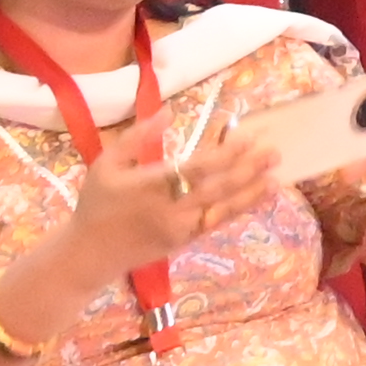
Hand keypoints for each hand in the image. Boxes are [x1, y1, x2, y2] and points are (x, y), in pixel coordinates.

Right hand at [55, 123, 291, 297]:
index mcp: (151, 185)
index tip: (249, 136)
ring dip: (252, 190)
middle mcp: (171, 208)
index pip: (197, 167)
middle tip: (274, 150)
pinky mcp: (184, 241)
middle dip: (249, 168)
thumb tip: (168, 111)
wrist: (89, 254)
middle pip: (218, 187)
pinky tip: (258, 195)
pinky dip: (240, 208)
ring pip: (223, 208)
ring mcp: (180, 228)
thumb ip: (137, 137)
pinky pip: (217, 222)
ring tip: (277, 174)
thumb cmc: (97, 203)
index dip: (227, 153)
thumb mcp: (106, 163)